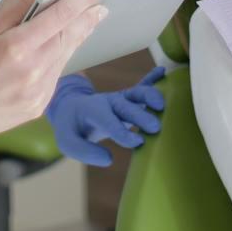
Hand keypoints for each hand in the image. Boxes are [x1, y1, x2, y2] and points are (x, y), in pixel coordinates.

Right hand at [0, 0, 108, 143]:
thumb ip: (15, 8)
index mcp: (16, 47)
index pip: (60, 15)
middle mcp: (32, 72)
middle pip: (69, 37)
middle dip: (87, 18)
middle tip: (100, 4)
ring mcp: (36, 94)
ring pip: (64, 58)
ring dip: (73, 39)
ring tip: (83, 23)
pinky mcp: (36, 108)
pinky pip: (54, 78)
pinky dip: (56, 62)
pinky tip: (55, 53)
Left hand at [46, 65, 168, 166]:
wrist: (71, 110)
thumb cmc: (71, 128)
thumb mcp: (68, 143)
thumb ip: (85, 152)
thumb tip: (109, 159)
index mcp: (92, 111)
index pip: (108, 121)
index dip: (122, 132)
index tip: (137, 142)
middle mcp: (108, 102)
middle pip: (126, 106)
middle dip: (141, 115)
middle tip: (155, 127)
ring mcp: (120, 98)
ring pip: (136, 93)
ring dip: (150, 96)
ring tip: (162, 106)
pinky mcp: (128, 98)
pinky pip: (141, 85)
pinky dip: (152, 78)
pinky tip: (162, 71)